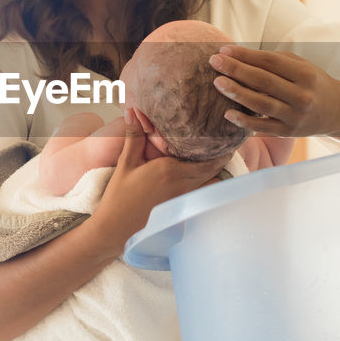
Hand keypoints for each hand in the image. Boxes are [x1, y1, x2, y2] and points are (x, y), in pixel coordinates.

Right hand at [93, 108, 230, 253]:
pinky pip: (200, 192)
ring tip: (214, 155)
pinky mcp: (180, 209)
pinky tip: (198, 174)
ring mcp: (183, 199)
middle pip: (214, 169)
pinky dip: (206, 182)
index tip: (225, 135)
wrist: (114, 229)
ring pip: (210, 182)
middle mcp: (182, 185)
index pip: (209, 159)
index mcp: (171, 171)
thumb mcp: (125, 163)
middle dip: (221, 156)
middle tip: (224, 141)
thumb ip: (134, 137)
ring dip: (215, 170)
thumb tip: (133, 111)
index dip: (221, 148)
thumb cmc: (118, 197)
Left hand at [208, 46, 339, 137]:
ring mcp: (295, 116)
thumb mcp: (300, 66)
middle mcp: (302, 95)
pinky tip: (226, 114)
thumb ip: (273, 60)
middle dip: (236, 70)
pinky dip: (244, 122)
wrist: (337, 111)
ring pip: (261, 104)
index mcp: (305, 74)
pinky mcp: (289, 133)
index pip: (270, 62)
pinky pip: (263, 128)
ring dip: (237, 93)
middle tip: (213, 62)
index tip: (224, 50)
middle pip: (263, 81)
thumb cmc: (311, 83)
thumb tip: (238, 54)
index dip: (245, 55)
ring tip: (217, 83)